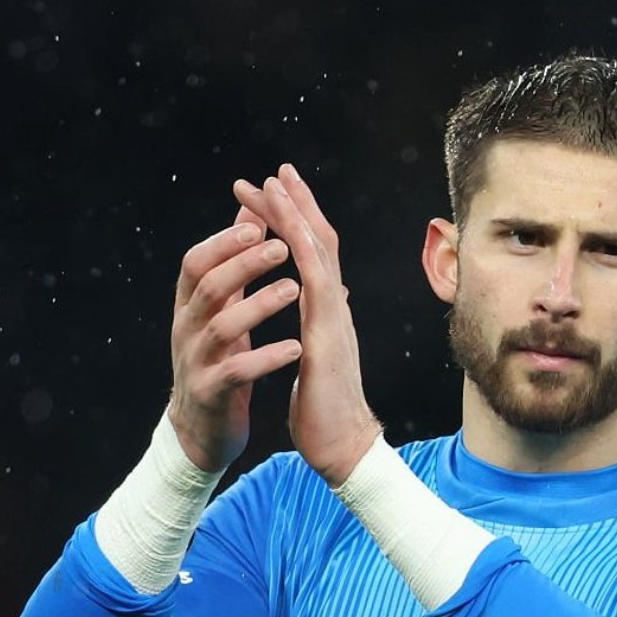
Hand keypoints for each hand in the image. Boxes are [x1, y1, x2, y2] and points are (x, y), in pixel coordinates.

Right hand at [167, 206, 303, 471]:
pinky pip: (236, 372)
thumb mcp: (223, 308)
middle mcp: (186, 329)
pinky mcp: (212, 392)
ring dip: (258, 305)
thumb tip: (251, 212)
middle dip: (243, 264)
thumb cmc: (220, 358)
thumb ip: (234, 263)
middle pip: (208, 287)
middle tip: (281, 247)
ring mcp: (196, 361)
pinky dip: (266, 358)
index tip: (258, 222)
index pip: (195, 262)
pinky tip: (295, 348)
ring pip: (221, 327)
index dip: (223, 241)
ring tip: (292, 288)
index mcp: (189, 306)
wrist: (200, 429)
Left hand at [232, 163, 381, 486]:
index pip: (313, 257)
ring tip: (274, 181)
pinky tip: (285, 220)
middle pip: (318, 241)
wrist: (342, 444)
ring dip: (295, 211)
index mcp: (328, 313)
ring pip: (318, 249)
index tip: (274, 196)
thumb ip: (321, 329)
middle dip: (296, 204)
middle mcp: (335, 306)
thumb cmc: (326, 410)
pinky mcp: (327, 330)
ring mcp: (334, 315)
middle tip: (274, 171)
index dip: (295, 223)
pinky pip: (314, 275)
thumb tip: (327, 306)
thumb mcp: (318, 358)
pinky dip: (300, 243)